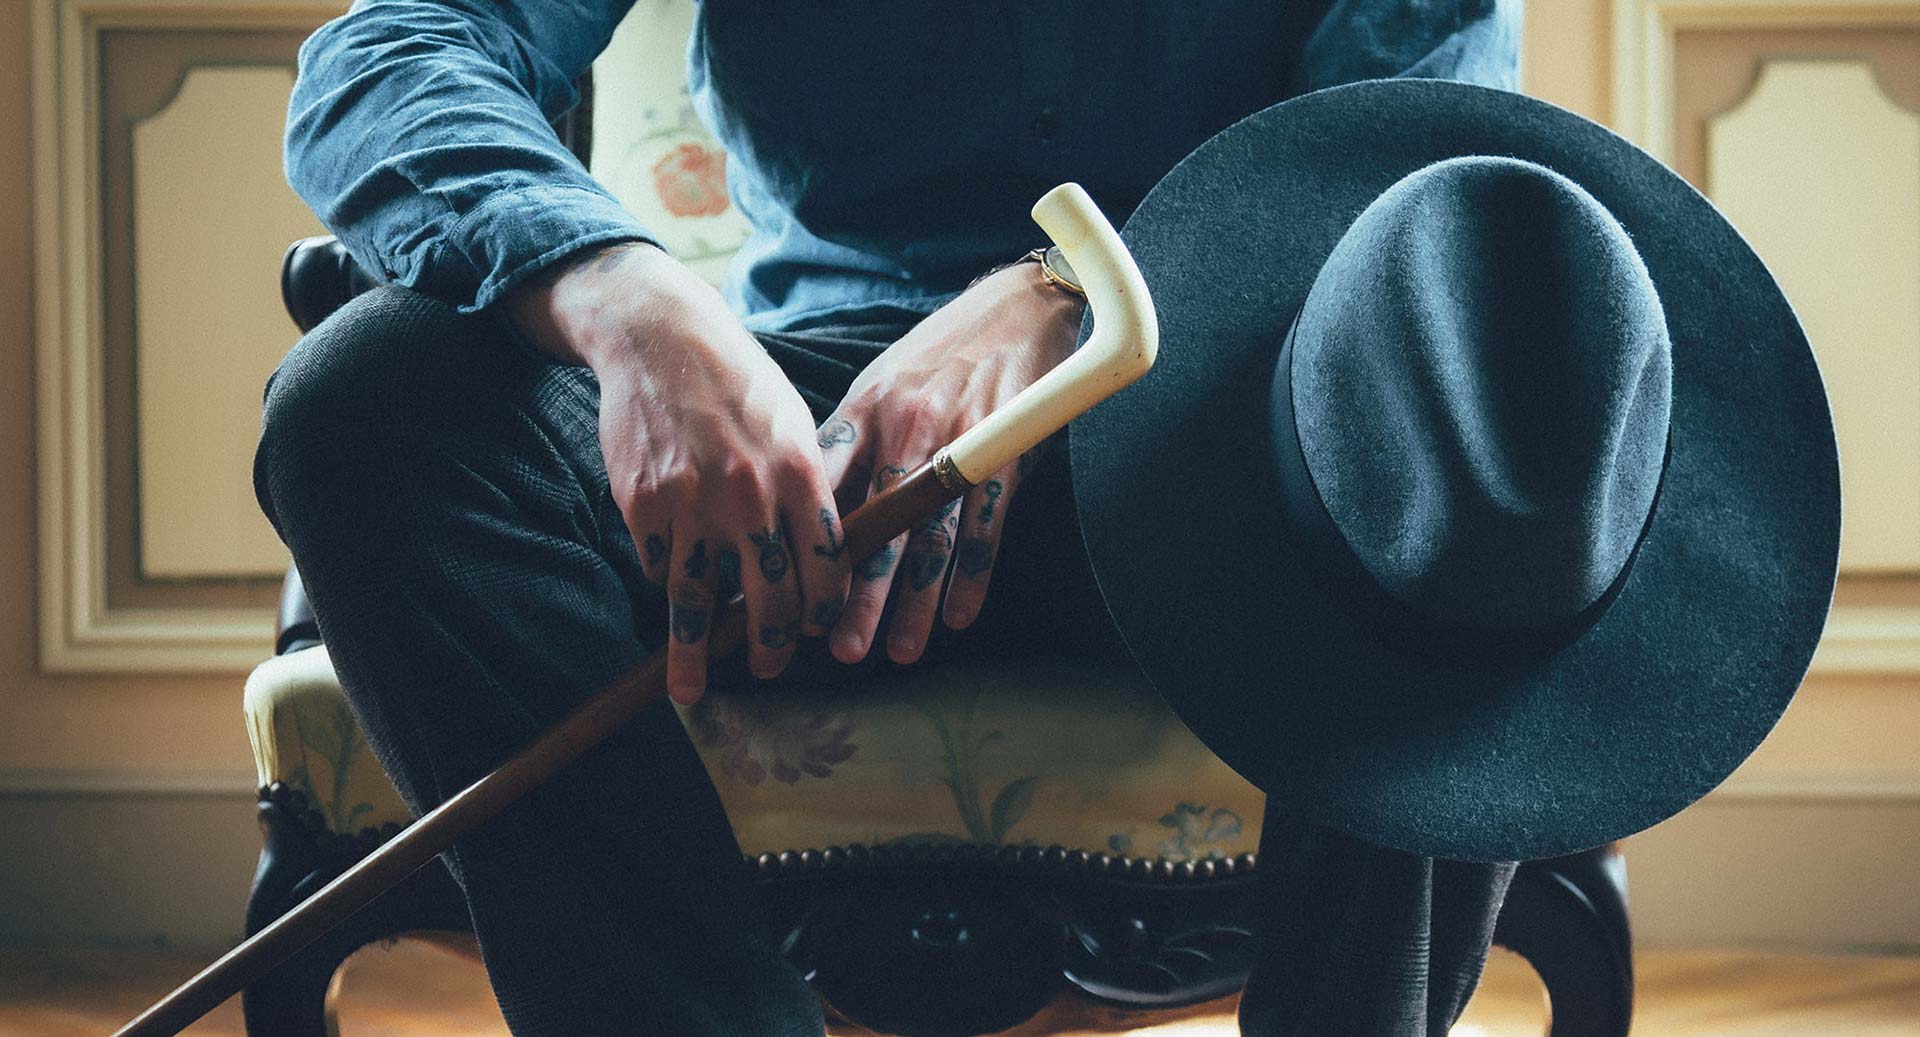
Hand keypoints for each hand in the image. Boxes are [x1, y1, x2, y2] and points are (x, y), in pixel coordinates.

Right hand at [506, 242, 850, 703]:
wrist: (662, 341)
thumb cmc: (740, 385)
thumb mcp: (795, 425)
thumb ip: (811, 490)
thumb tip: (825, 557)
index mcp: (801, 474)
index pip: (825, 567)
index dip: (824, 611)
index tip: (818, 632)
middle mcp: (750, 495)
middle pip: (768, 597)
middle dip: (770, 644)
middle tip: (768, 665)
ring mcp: (692, 503)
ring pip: (699, 600)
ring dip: (697, 650)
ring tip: (693, 686)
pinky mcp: (643, 504)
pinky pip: (658, 566)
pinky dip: (667, 583)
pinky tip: (672, 592)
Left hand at [818, 259, 1083, 664]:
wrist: (1019, 306)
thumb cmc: (941, 351)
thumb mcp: (880, 382)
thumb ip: (849, 443)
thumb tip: (813, 509)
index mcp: (865, 412)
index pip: (822, 488)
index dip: (802, 545)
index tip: (784, 594)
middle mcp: (905, 431)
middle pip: (875, 528)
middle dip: (856, 596)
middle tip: (837, 649)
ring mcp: (957, 446)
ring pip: (929, 539)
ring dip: (914, 602)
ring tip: (899, 651)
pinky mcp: (1005, 456)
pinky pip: (985, 528)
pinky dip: (972, 575)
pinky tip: (958, 615)